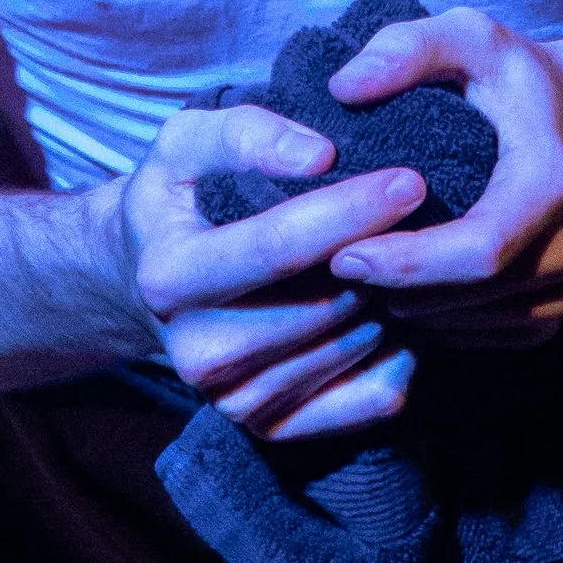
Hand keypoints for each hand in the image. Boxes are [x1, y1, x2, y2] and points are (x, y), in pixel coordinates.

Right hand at [116, 103, 428, 441]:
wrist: (145, 280)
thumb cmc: (179, 198)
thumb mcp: (187, 142)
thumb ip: (245, 134)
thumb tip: (319, 156)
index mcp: (170, 278)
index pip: (278, 247)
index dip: (350, 212)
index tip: (409, 181)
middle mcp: (197, 353)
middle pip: (324, 303)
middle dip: (381, 254)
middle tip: (418, 213)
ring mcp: (234, 400)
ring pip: (353, 347)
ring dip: (389, 297)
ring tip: (396, 254)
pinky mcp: (270, 428)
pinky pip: (371, 399)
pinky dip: (400, 353)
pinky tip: (393, 307)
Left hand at [319, 6, 562, 346]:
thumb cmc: (516, 80)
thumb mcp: (471, 37)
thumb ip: (409, 47)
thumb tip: (345, 88)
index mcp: (550, 182)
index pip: (480, 248)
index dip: (408, 261)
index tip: (340, 252)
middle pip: (470, 296)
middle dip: (394, 289)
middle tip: (326, 270)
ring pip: (472, 326)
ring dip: (407, 311)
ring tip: (351, 282)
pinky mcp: (551, 313)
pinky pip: (484, 339)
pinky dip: (434, 326)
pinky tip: (394, 295)